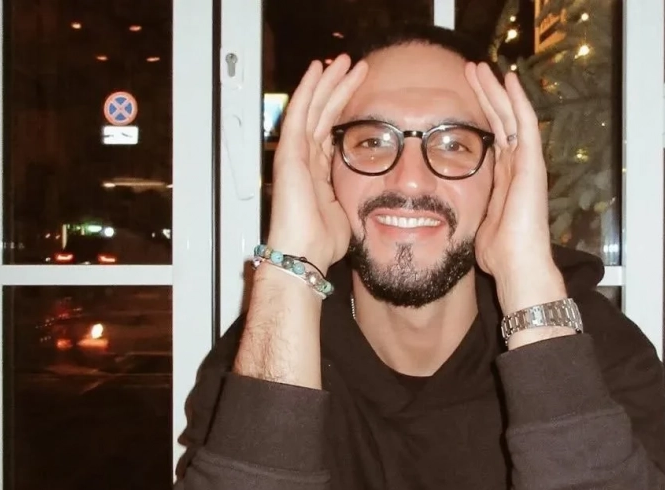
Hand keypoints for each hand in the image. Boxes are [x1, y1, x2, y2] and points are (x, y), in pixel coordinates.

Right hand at [266, 55, 367, 272]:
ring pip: (312, 108)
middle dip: (339, 89)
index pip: (331, 132)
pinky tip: (317, 71)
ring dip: (327, 83)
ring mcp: (296, 155)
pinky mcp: (289, 153)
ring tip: (342, 61)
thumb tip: (375, 194)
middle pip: (323, 115)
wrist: (304, 254)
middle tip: (355, 67)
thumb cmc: (321, 243)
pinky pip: (298, 114)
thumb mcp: (348, 211)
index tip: (361, 94)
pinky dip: (308, 90)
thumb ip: (355, 195)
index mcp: (318, 174)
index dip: (344, 111)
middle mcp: (306, 160)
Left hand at [464, 63, 565, 310]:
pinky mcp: (532, 165)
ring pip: (511, 117)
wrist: (519, 266)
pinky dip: (517, 101)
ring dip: (496, 91)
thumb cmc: (500, 255)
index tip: (463, 97)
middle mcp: (517, 168)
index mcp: (504, 180)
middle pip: (500, 122)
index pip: (492, 138)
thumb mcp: (477, 225)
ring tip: (482, 67)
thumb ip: (470, 212)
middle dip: (486, 95)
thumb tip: (448, 215)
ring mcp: (527, 164)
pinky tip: (508, 80)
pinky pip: (525, 125)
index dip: (480, 116)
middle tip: (471, 70)